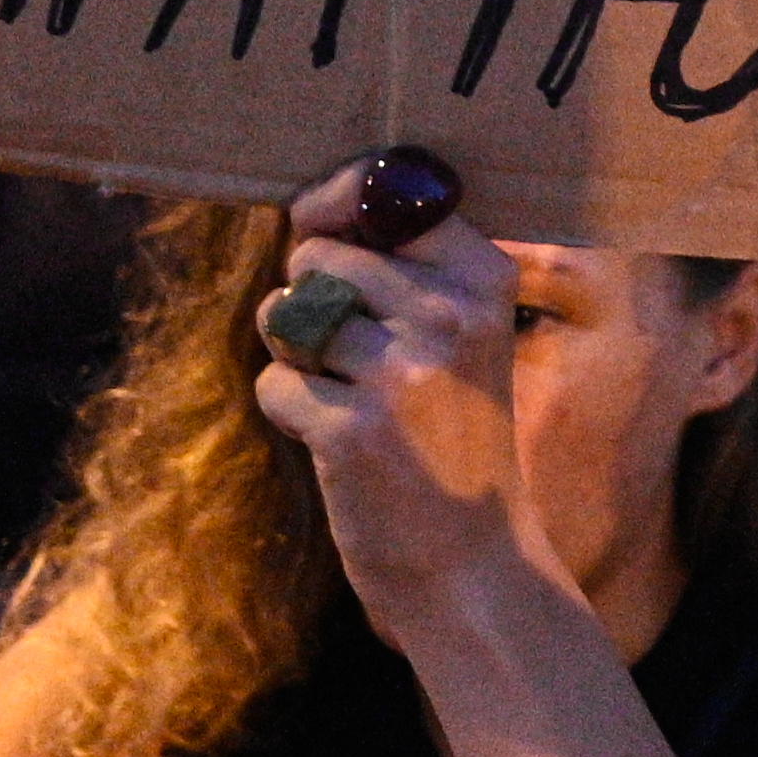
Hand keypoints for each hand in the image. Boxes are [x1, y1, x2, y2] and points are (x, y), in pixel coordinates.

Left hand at [248, 167, 547, 638]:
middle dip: (310, 297)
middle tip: (351, 353)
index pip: (389, 192)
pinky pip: (273, 384)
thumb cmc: (455, 438)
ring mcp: (402, 372)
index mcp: (484, 278)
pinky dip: (288, 412)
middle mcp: (448, 314)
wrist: (473, 565)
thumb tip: (309, 214)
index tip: (330, 236)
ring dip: (295, 355)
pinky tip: (334, 440)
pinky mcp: (352, 430)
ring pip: (286, 314)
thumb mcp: (462, 338)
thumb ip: (405, 269)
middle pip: (320, 254)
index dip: (336, 206)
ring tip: (343, 393)